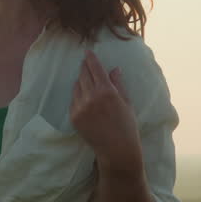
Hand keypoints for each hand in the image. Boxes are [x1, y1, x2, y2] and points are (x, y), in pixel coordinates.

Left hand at [70, 49, 142, 175]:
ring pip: (77, 86)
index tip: (88, 52)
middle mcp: (91, 97)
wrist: (116, 149)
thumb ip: (118, 84)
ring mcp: (80, 107)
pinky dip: (78, 95)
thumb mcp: (126, 102)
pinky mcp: (74, 117)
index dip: (91, 58)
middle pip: (83, 74)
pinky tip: (83, 95)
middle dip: (84, 67)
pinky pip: (73, 100)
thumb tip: (114, 69)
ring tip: (85, 79)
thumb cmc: (126, 125)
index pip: (95, 68)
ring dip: (80, 80)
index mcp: (107, 91)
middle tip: (85, 62)